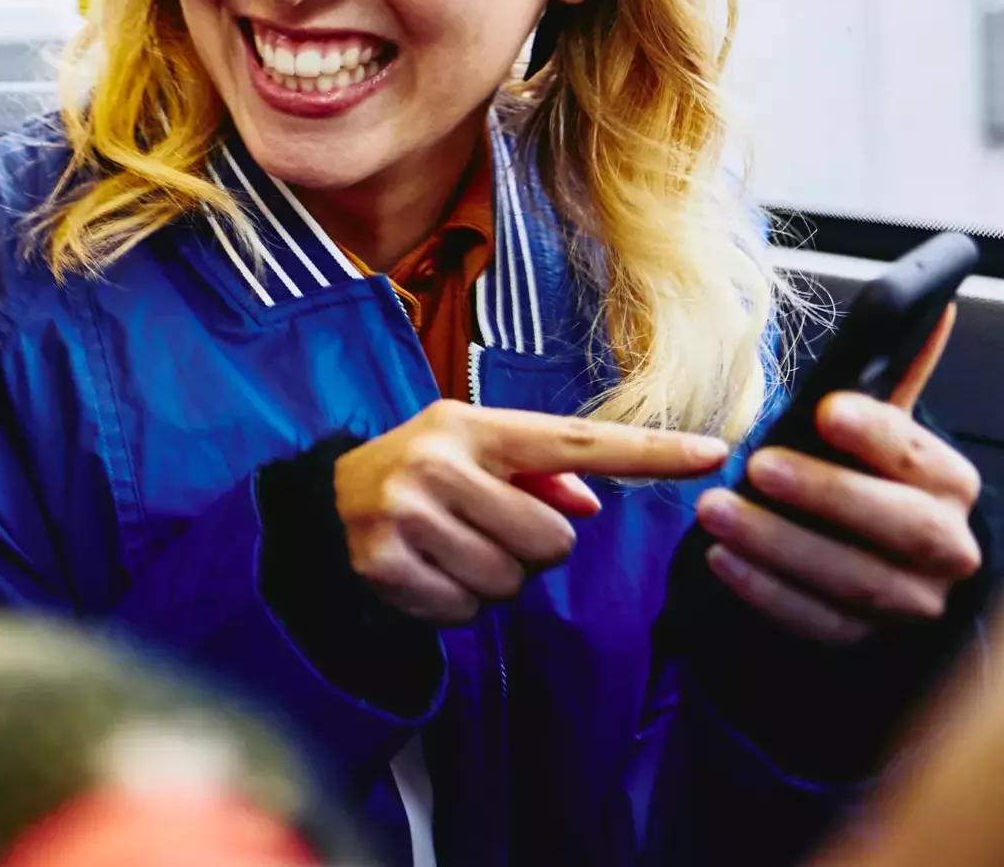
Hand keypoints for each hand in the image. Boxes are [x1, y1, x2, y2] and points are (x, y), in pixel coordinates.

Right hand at [335, 402, 729, 624]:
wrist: (320, 506)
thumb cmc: (420, 478)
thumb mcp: (471, 454)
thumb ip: (536, 473)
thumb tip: (589, 501)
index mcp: (470, 426)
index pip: (576, 440)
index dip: (649, 451)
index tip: (716, 452)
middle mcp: (439, 463)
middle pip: (552, 539)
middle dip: (530, 550)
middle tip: (483, 532)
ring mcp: (409, 514)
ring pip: (511, 581)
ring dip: (492, 580)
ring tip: (451, 552)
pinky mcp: (387, 565)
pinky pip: (466, 610)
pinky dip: (455, 604)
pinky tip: (426, 575)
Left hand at [698, 307, 983, 643]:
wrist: (870, 560)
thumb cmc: (865, 478)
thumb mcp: (879, 428)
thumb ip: (897, 373)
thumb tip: (930, 303)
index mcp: (948, 485)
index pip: (922, 457)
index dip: (878, 434)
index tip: (825, 409)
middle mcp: (946, 548)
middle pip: (901, 528)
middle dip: (827, 494)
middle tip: (757, 464)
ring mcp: (910, 602)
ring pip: (856, 582)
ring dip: (779, 544)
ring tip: (715, 510)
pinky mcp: (864, 637)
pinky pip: (819, 623)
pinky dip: (766, 592)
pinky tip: (721, 559)